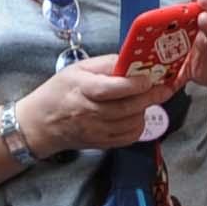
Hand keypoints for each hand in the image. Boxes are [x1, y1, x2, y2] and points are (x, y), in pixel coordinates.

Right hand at [15, 59, 168, 156]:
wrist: (41, 124)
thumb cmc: (58, 92)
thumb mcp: (77, 69)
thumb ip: (105, 64)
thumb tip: (131, 61)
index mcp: (82, 90)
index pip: (111, 89)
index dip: (133, 84)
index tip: (149, 78)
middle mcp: (90, 113)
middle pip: (127, 107)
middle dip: (151, 97)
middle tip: (165, 88)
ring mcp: (97, 131)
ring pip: (132, 123)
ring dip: (145, 110)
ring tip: (145, 99)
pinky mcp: (102, 143)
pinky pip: (129, 137)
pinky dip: (138, 126)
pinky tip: (137, 115)